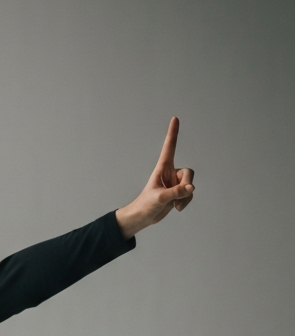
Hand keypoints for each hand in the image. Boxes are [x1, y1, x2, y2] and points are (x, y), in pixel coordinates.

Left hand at [115, 117, 194, 238]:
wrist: (143, 217)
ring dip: (186, 196)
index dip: (172, 133)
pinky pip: (190, 193)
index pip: (169, 148)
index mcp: (162, 168)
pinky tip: (177, 208)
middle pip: (188, 173)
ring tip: (174, 204)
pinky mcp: (178, 191)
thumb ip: (176, 192)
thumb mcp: (160, 198)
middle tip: (179, 196)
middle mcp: (170, 173)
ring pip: (191, 184)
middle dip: (186, 185)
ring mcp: (175, 183)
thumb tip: (191, 188)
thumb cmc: (145, 205)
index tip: (175, 119)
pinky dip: (186, 201)